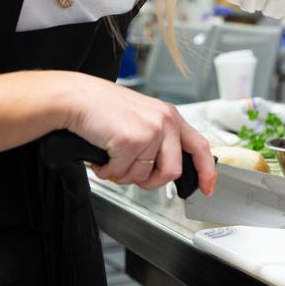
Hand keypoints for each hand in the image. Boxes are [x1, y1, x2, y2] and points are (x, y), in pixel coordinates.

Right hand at [60, 72, 215, 192]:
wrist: (77, 98)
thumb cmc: (103, 108)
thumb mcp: (142, 117)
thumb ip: (159, 139)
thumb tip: (165, 169)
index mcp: (170, 117)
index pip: (199, 147)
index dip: (206, 171)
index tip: (207, 187)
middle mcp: (165, 122)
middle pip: (171, 171)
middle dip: (151, 182)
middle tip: (133, 174)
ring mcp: (150, 131)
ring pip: (143, 176)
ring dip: (123, 174)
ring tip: (112, 156)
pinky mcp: (131, 141)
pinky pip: (121, 173)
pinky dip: (107, 170)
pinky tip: (102, 154)